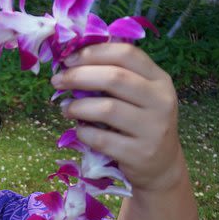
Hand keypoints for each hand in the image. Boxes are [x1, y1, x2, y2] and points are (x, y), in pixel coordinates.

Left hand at [50, 43, 182, 191]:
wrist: (160, 166)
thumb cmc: (139, 125)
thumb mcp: (139, 97)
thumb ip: (116, 79)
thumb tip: (71, 64)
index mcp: (159, 79)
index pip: (126, 54)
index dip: (93, 53)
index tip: (68, 60)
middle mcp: (161, 101)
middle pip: (114, 78)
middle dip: (78, 76)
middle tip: (57, 81)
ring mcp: (153, 128)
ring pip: (107, 108)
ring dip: (77, 106)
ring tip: (66, 109)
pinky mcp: (139, 153)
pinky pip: (101, 138)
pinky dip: (83, 132)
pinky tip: (79, 130)